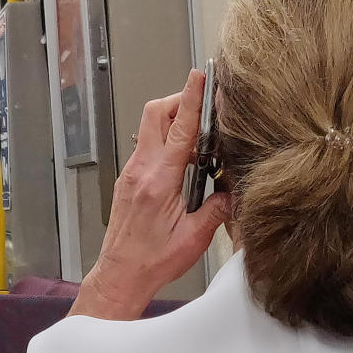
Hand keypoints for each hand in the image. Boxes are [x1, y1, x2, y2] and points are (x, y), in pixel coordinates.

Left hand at [71, 69, 230, 319]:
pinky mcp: (128, 181)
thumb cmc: (153, 261)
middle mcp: (141, 170)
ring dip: (173, 123)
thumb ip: (217, 208)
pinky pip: (147, 148)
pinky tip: (183, 163)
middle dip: (179, 101)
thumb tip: (233, 190)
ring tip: (198, 140)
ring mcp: (131, 173)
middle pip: (155, 114)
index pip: (179, 128)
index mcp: (159, 180)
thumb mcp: (195, 237)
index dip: (191, 98)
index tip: (200, 76)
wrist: (120, 275)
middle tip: (201, 105)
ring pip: (149, 129)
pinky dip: (165, 143)